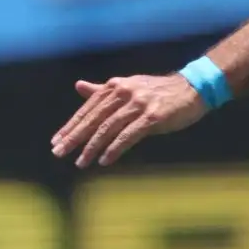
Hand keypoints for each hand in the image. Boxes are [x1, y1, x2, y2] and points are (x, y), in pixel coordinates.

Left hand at [51, 74, 208, 167]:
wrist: (193, 89)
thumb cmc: (158, 93)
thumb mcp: (128, 88)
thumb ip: (102, 91)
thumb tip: (78, 86)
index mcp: (115, 86)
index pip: (87, 109)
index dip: (70, 126)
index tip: (56, 142)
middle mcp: (124, 92)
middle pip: (94, 118)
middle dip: (74, 137)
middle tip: (59, 153)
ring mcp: (138, 104)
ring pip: (108, 128)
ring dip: (92, 147)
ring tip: (81, 163)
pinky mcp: (153, 117)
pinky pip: (128, 135)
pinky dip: (114, 149)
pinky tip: (104, 160)